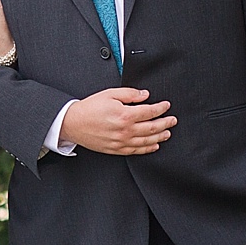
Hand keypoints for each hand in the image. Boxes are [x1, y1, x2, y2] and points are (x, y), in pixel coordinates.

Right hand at [60, 87, 176, 154]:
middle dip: (166, 123)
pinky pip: (136, 151)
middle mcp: (125, 130)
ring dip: (160, 136)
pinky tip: (154, 146)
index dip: (161, 108)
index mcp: (125, 114)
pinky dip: (148, 149)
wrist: (73, 123)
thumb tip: (145, 95)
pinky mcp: (116, 149)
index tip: (166, 105)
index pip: (150, 111)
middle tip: (172, 120)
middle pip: (152, 127)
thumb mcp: (110, 94)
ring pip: (147, 141)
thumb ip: (130, 94)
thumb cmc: (89, 108)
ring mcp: (121, 141)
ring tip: (167, 133)